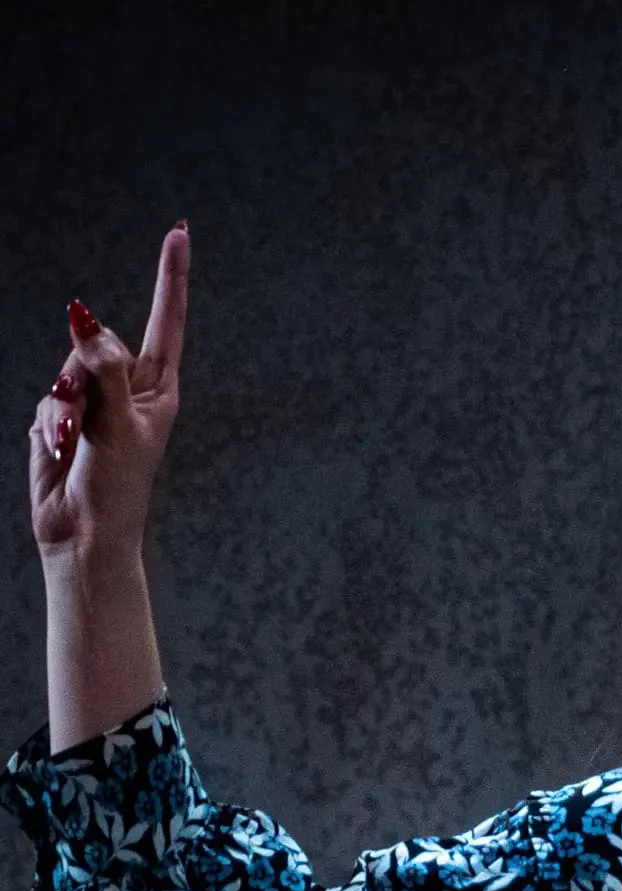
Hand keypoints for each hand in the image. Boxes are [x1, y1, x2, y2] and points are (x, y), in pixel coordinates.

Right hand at [27, 224, 189, 566]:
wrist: (82, 530)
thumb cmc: (118, 485)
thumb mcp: (119, 423)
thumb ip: (104, 368)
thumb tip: (85, 320)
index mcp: (160, 389)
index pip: (168, 321)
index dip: (170, 276)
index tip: (180, 231)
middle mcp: (129, 387)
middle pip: (98, 344)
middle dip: (88, 373)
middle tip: (95, 417)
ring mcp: (93, 399)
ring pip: (66, 369)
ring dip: (66, 405)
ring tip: (81, 442)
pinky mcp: (61, 414)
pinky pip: (45, 398)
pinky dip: (50, 423)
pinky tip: (62, 450)